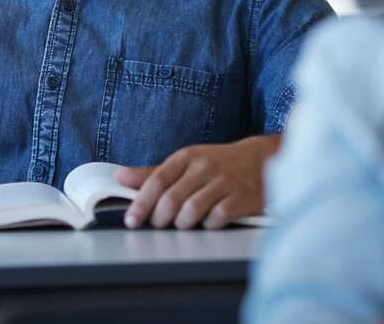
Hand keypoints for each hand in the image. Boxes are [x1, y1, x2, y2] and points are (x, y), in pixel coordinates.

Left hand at [115, 136, 276, 229]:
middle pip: (171, 199)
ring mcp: (224, 182)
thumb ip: (153, 173)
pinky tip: (207, 223)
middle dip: (159, 218)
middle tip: (158, 225)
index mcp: (187, 156)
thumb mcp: (186, 162)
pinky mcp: (242, 199)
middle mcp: (204, 167)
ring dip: (181, 224)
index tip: (131, 220)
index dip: (141, 202)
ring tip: (181, 225)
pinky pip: (216, 219)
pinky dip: (207, 226)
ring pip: (191, 211)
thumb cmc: (218, 163)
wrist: (263, 159)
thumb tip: (120, 177)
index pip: (157, 180)